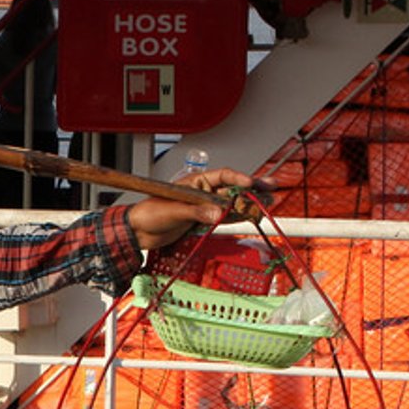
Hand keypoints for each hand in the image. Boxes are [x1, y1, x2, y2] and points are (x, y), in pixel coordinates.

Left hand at [126, 167, 254, 250]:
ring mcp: (204, 207)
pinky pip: (225, 217)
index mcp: (195, 182)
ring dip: (248, 204)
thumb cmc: (148, 214)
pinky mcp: (203, 221)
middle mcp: (202, 192)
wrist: (138, 233)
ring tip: (266, 203)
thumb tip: (218, 213)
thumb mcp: (173, 211)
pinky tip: (252, 215)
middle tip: (270, 189)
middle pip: (232, 189)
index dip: (238, 179)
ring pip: (231, 204)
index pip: (222, 176)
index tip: (250, 184)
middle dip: (251, 190)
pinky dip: (238, 217)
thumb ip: (197, 212)